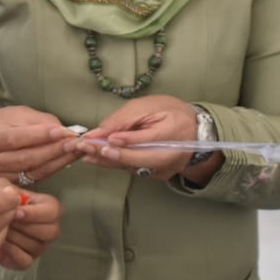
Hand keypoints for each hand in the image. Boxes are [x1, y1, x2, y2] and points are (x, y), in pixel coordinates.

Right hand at [0, 105, 78, 185]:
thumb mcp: (11, 115)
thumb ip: (36, 121)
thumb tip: (62, 130)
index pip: (15, 138)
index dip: (40, 136)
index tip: (62, 131)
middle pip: (25, 158)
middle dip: (54, 150)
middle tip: (75, 142)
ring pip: (32, 171)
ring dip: (58, 161)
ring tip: (75, 151)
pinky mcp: (8, 188)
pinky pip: (34, 180)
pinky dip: (52, 169)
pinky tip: (65, 161)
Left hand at [0, 191, 62, 269]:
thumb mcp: (3, 188)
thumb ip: (10, 190)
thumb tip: (14, 196)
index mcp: (49, 208)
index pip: (53, 211)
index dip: (35, 213)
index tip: (16, 212)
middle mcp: (50, 229)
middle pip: (51, 232)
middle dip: (25, 227)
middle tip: (7, 222)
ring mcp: (40, 247)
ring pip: (36, 246)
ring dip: (15, 238)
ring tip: (1, 230)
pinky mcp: (27, 261)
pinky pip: (25, 261)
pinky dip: (11, 252)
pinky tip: (1, 243)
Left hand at [70, 95, 197, 180]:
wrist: (193, 130)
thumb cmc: (169, 112)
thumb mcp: (148, 105)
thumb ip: (125, 118)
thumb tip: (102, 131)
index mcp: (175, 130)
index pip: (151, 138)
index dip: (129, 140)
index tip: (108, 140)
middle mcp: (173, 153)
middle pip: (142, 158)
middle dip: (114, 155)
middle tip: (89, 149)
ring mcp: (166, 167)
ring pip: (135, 167)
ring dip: (108, 161)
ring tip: (86, 153)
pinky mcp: (158, 174)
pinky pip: (134, 169)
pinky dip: (115, 163)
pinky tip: (98, 157)